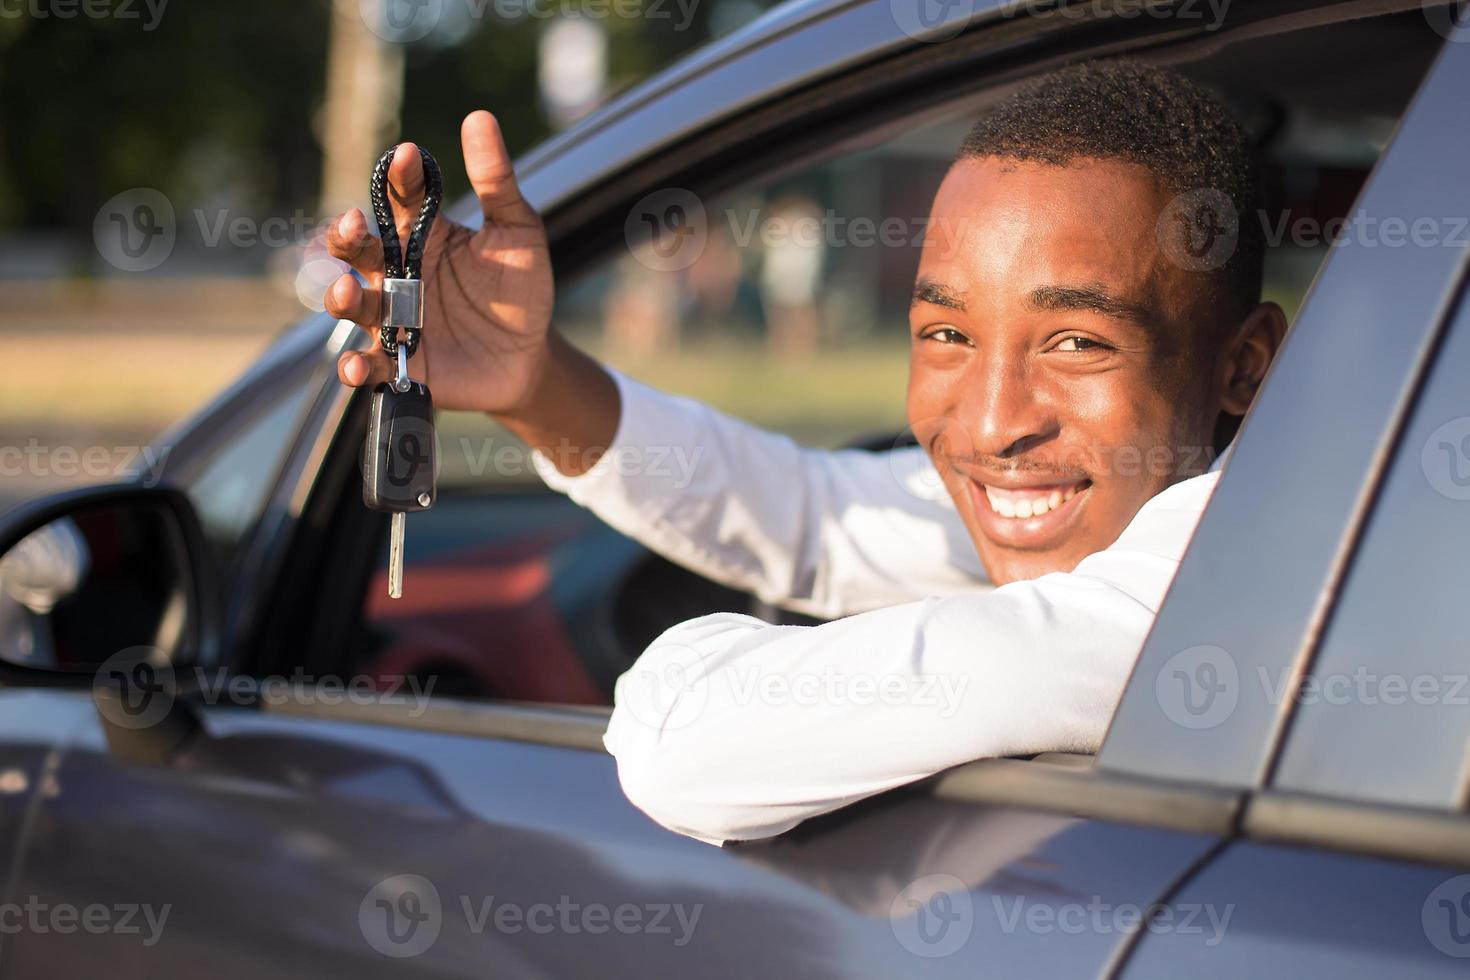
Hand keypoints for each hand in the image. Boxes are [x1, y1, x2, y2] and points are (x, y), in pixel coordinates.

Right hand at [325, 111, 553, 416]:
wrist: (530, 355)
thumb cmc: (520, 288)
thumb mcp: (518, 233)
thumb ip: (497, 183)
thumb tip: (479, 118)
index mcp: (421, 234)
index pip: (399, 197)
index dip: (399, 176)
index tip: (407, 156)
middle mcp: (397, 274)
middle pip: (357, 250)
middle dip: (346, 237)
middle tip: (354, 226)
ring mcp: (394, 319)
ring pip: (352, 304)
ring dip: (342, 298)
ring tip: (347, 292)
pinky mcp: (400, 363)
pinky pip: (368, 365)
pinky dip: (356, 367)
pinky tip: (357, 365)